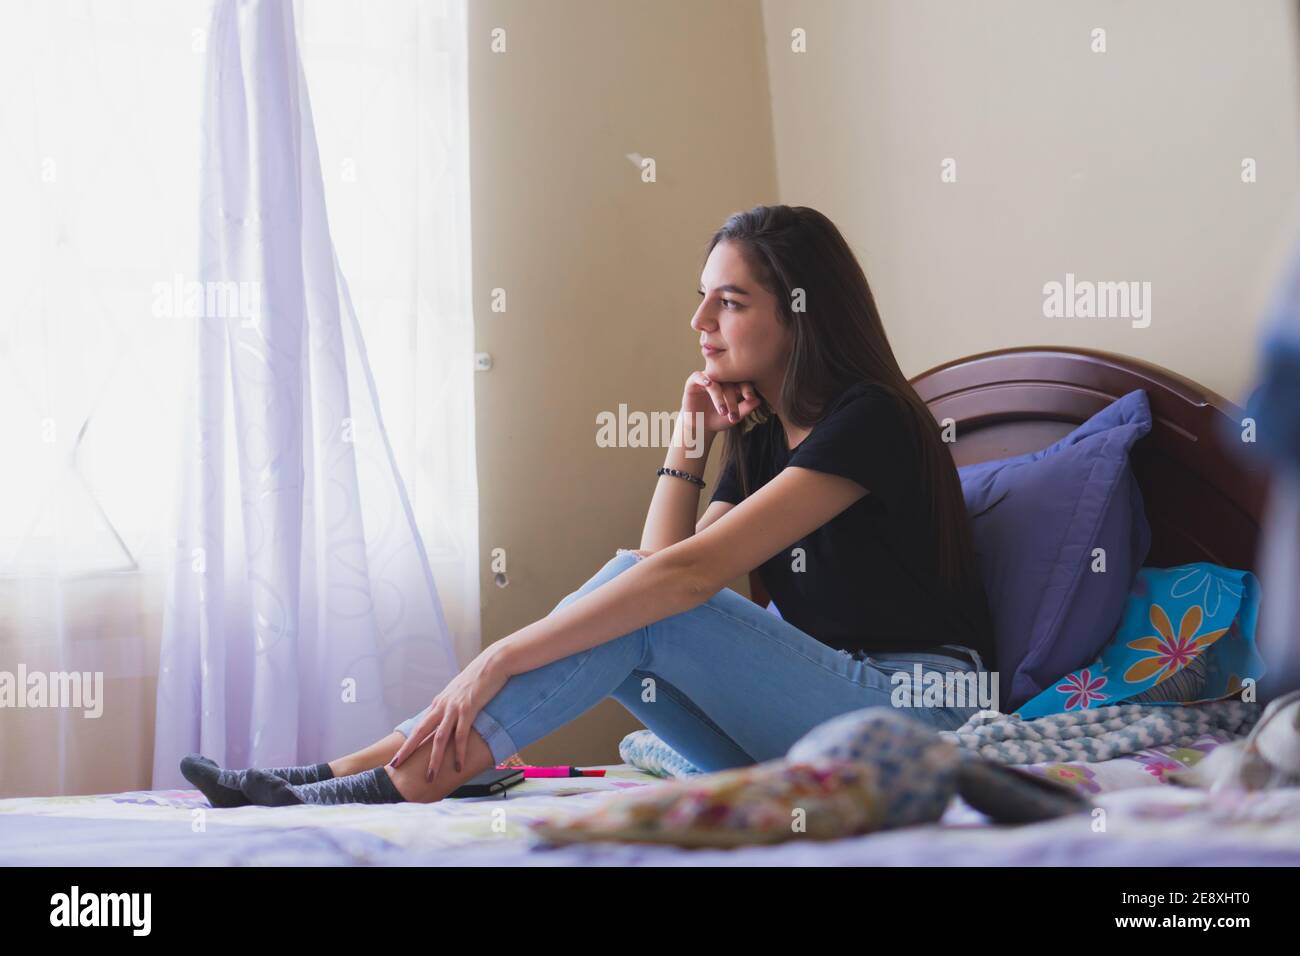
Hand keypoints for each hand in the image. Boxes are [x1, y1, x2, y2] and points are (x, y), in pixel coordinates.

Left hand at [389, 645, 510, 781]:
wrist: (493, 663)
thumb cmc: (479, 677)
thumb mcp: (460, 692)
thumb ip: (452, 705)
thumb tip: (449, 717)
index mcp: (439, 703)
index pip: (420, 727)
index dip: (408, 743)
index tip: (397, 757)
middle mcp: (442, 706)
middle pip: (420, 732)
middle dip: (407, 750)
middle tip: (395, 766)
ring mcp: (454, 708)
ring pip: (439, 738)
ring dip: (434, 759)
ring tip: (430, 777)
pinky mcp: (469, 709)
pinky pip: (461, 735)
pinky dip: (459, 752)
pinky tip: (458, 766)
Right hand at [682, 371, 762, 434]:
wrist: (698, 427)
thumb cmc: (718, 420)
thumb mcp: (733, 417)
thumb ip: (745, 409)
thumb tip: (758, 400)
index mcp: (733, 383)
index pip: (742, 380)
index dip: (747, 388)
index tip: (751, 398)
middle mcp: (721, 378)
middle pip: (729, 382)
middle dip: (733, 399)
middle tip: (734, 414)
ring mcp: (707, 378)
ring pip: (715, 383)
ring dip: (719, 397)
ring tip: (722, 411)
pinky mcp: (693, 381)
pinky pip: (698, 376)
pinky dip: (703, 379)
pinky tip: (709, 384)